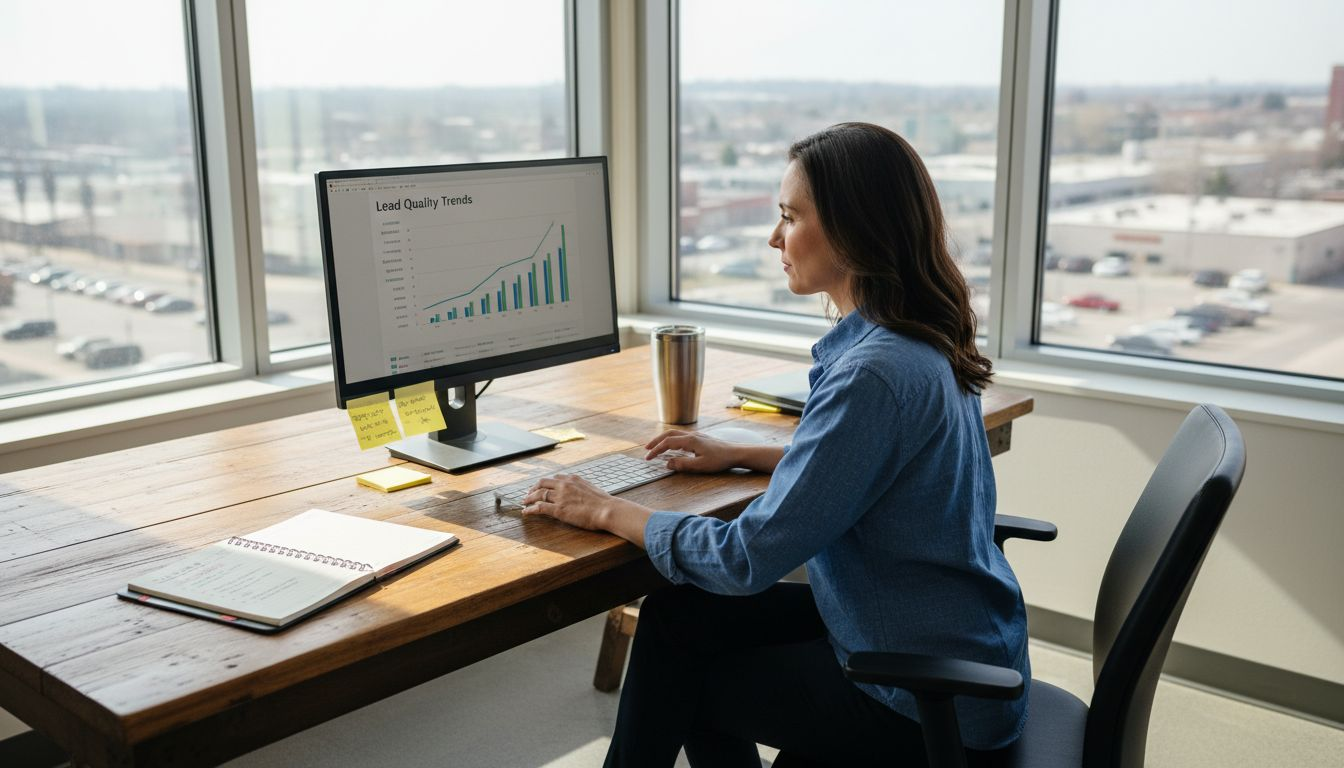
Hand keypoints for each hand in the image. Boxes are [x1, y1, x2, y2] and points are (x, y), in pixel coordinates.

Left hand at [521, 474, 651, 543]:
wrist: (607, 510)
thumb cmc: (604, 503)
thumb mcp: (591, 489)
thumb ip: (581, 488)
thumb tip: (579, 492)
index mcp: (573, 479)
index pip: (555, 478)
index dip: (546, 483)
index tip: (542, 487)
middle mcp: (565, 485)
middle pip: (542, 483)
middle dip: (533, 488)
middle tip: (528, 494)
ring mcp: (561, 497)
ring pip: (539, 494)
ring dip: (529, 498)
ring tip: (524, 502)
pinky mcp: (559, 509)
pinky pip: (539, 508)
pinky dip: (530, 509)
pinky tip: (526, 512)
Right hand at [643, 429, 737, 472]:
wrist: (736, 453)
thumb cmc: (720, 460)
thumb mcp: (700, 466)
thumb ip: (683, 464)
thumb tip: (667, 463)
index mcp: (690, 440)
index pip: (667, 443)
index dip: (656, 450)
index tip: (648, 458)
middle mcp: (691, 435)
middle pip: (668, 434)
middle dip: (656, 441)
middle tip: (646, 449)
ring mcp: (696, 435)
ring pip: (674, 433)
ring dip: (663, 439)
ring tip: (655, 446)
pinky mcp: (700, 438)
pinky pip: (681, 436)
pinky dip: (671, 439)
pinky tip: (672, 446)